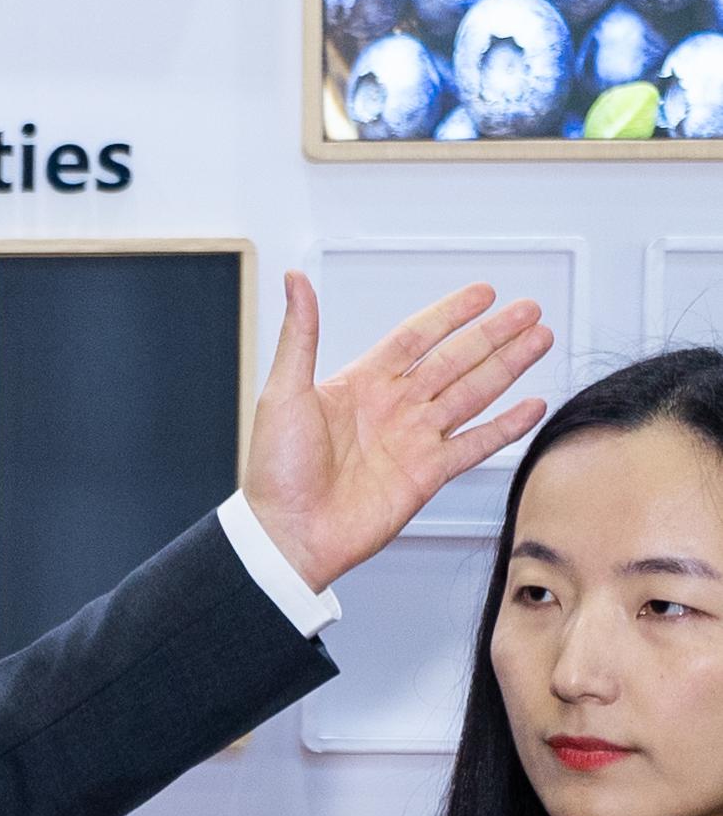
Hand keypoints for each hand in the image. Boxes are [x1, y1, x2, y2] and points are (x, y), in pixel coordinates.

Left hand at [241, 272, 553, 592]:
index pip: (415, 337)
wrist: (287, 534)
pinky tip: (532, 405)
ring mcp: (413, 440)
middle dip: (493, 335)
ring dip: (507, 367)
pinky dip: (506, 426)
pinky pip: (476, 444)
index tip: (483, 293)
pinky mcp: (427, 475)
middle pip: (454, 360)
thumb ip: (300, 335)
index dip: (450, 314)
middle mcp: (392, 408)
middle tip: (528, 310)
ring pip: (472, 393)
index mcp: (360, 384)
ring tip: (539, 339)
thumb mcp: (283, 392)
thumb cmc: (275, 471)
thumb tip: (294, 281)